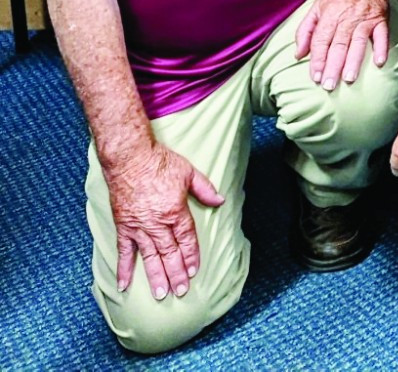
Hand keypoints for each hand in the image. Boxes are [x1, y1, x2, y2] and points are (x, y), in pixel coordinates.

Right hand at [102, 141, 225, 299]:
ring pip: (149, 256)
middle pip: (169, 253)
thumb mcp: (189, 172)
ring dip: (155, 276)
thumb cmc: (159, 163)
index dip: (191, 256)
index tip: (194, 271)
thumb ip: (205, 189)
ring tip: (161, 294)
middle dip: (176, 273)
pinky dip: (123, 269)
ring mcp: (138, 227)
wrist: (129, 158)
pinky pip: (123, 251)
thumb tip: (220, 201)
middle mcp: (156, 223)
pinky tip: (125, 285)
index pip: (186, 239)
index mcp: (175, 211)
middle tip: (180, 291)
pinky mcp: (123, 226)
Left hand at [294, 0, 391, 89]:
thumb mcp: (316, 7)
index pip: (321, 41)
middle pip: (338, 45)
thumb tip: (298, 54)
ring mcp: (365, 20)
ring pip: (358, 43)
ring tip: (349, 79)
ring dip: (354, 61)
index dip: (317, 60)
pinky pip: (382, 36)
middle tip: (329, 85)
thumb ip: (305, 31)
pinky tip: (379, 63)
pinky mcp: (381, 20)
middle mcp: (347, 19)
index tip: (315, 77)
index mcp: (329, 16)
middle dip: (333, 66)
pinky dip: (382, 48)